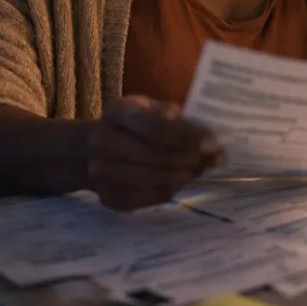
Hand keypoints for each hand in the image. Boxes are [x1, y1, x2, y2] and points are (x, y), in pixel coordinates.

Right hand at [87, 95, 223, 210]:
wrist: (91, 150)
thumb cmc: (132, 124)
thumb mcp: (149, 107)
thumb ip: (175, 117)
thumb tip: (208, 141)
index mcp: (116, 112)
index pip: (156, 126)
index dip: (188, 135)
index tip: (213, 142)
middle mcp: (102, 142)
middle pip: (158, 155)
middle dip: (192, 158)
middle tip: (215, 158)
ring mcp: (101, 172)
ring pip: (156, 179)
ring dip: (186, 175)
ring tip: (201, 168)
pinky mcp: (108, 198)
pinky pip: (150, 198)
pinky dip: (172, 190)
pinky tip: (182, 180)